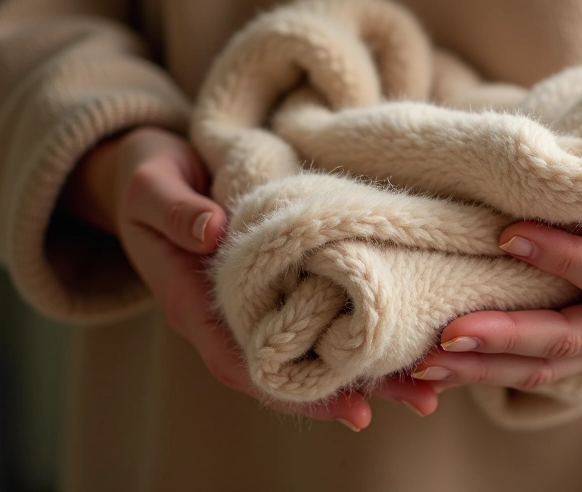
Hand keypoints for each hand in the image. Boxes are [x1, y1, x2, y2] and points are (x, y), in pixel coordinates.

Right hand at [62, 127, 436, 429]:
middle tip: (421, 400)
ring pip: (314, 348)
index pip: (247, 363)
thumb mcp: (151, 187)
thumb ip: (175, 210)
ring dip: (371, 367)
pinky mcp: (281, 281)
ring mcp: (257, 303)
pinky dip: (362, 327)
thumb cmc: (150, 181)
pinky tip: (407, 334)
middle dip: (355, 390)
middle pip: (295, 369)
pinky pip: (320, 313)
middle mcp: (230, 317)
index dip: (297, 392)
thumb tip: (213, 230)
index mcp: (194, 305)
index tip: (350, 408)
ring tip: (432, 382)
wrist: (153, 174)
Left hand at [412, 172, 581, 388]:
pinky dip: (502, 368)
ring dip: (489, 365)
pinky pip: (551, 363)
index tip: (506, 232)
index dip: (560, 255)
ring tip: (426, 365)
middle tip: (441, 337)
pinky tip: (455, 365)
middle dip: (502, 337)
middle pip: (565, 338)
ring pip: (549, 362)